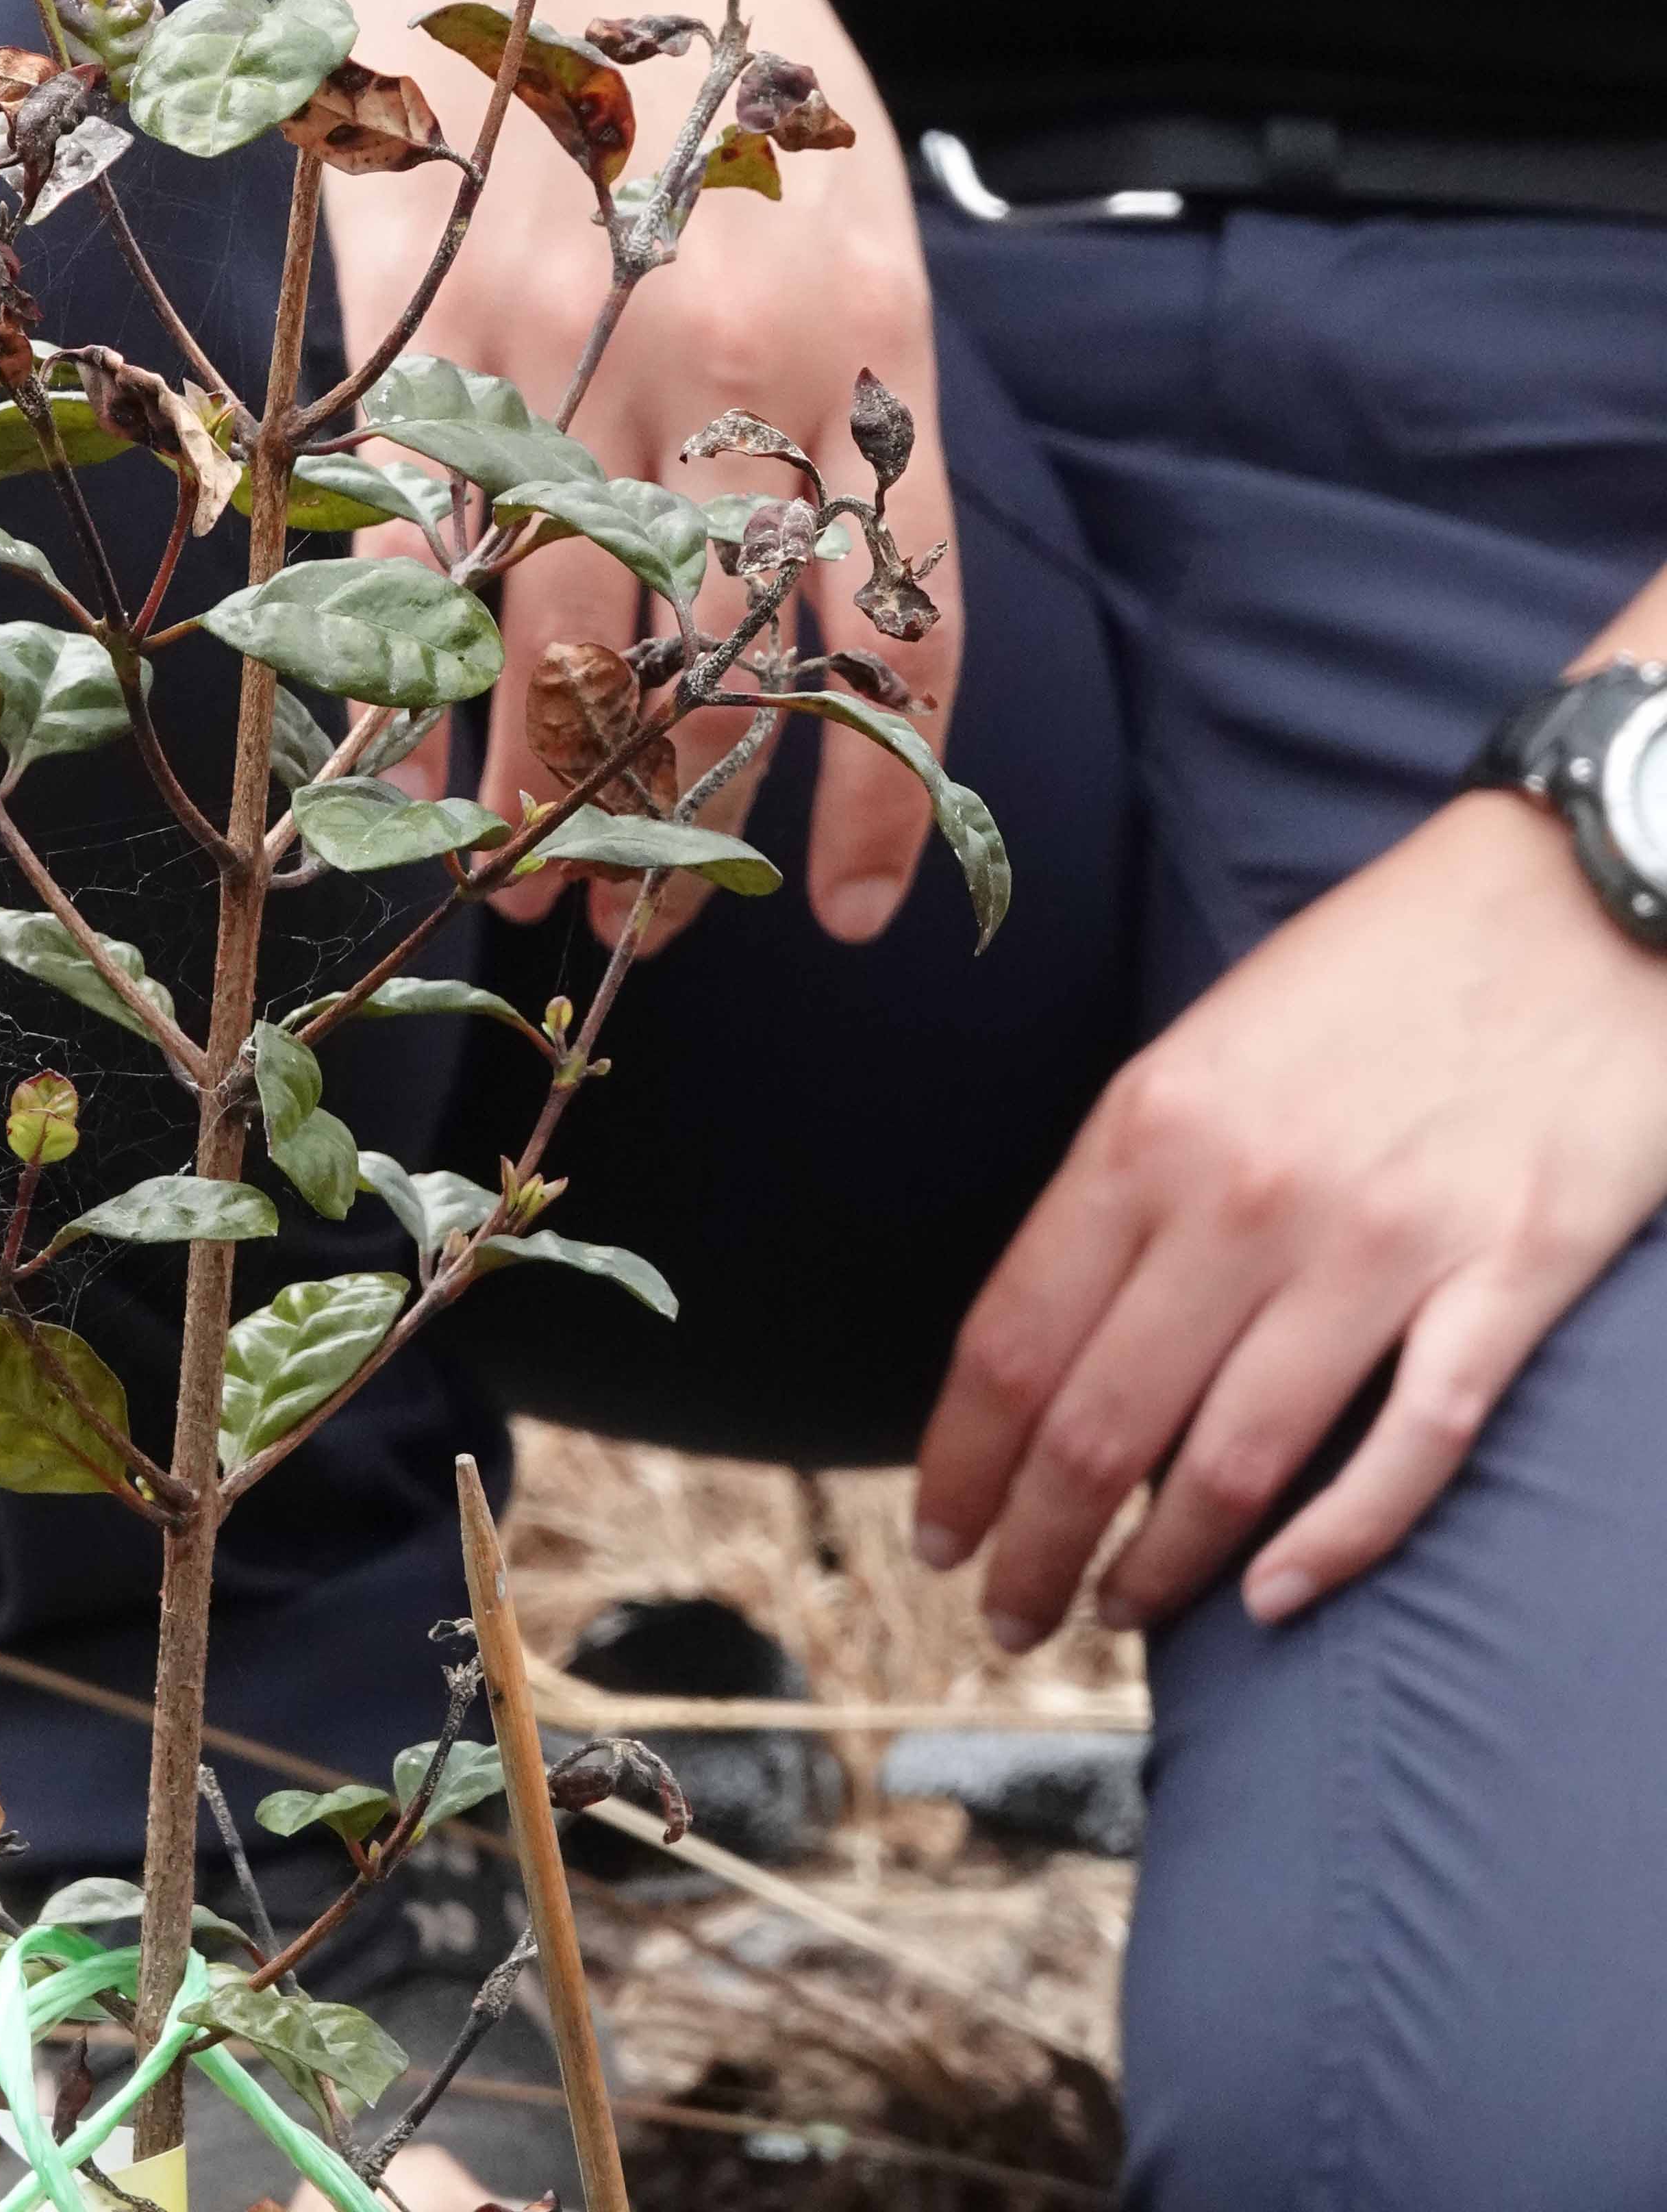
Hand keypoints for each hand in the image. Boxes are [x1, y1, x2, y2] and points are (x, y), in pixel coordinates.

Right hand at [320, 0, 959, 947]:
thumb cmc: (707, 34)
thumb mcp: (842, 195)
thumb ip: (846, 388)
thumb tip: (826, 607)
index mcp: (870, 328)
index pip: (893, 625)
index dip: (872, 798)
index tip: (855, 915)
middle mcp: (724, 348)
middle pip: (709, 665)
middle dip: (682, 837)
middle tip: (653, 943)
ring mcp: (554, 334)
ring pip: (554, 635)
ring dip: (539, 795)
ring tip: (534, 895)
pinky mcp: (406, 312)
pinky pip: (411, 547)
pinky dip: (408, 676)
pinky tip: (404, 767)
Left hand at [915, 786, 1666, 1637]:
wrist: (1579, 899)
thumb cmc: (1382, 966)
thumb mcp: (1211, 1042)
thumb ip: (1135, 1179)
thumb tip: (1062, 1328)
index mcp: (1154, 1125)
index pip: (1014, 1334)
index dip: (961, 1458)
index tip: (936, 1533)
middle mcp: (1248, 1196)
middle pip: (1100, 1422)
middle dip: (1034, 1542)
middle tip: (1007, 1613)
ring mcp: (1382, 1248)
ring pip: (1231, 1463)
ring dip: (1159, 1569)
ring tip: (1117, 1617)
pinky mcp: (1504, 1281)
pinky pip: (1404, 1453)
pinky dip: (1331, 1547)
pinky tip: (1273, 1598)